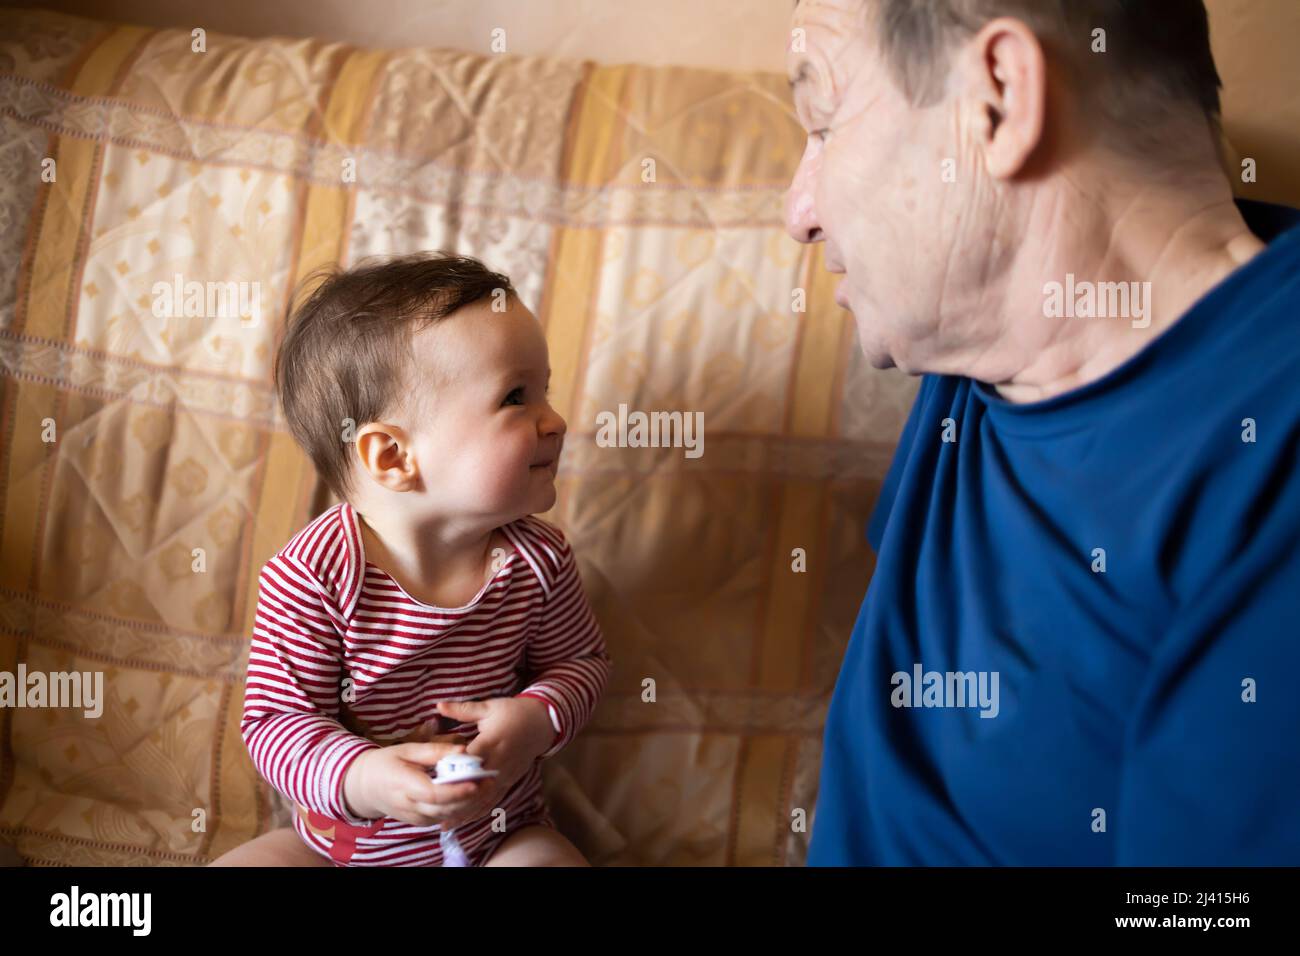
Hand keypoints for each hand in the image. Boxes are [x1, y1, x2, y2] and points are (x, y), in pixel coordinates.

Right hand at [342, 741, 484, 827]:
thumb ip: (435, 751)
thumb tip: (463, 749)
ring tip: (487, 786)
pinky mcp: (421, 822)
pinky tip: (474, 795)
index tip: (475, 782)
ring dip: (469, 803)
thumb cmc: (387, 762)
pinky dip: (460, 808)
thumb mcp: (407, 749)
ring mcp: (414, 817)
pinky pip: (444, 818)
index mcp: (403, 784)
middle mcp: (409, 806)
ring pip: (447, 816)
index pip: (433, 794)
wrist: (365, 786)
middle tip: (490, 780)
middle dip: (469, 797)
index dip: (456, 790)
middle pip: (444, 808)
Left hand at [430, 697, 554, 828]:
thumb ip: (462, 710)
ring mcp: (505, 775)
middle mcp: (498, 762)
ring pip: (483, 798)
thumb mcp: (489, 707)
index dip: (453, 769)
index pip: (470, 760)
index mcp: (492, 742)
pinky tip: (465, 821)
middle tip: (432, 809)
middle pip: (475, 785)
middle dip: (455, 798)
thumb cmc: (513, 712)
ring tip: (445, 825)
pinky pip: (493, 800)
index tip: (433, 778)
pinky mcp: (509, 781)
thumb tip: (438, 705)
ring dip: (465, 811)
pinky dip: (479, 811)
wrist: (541, 723)